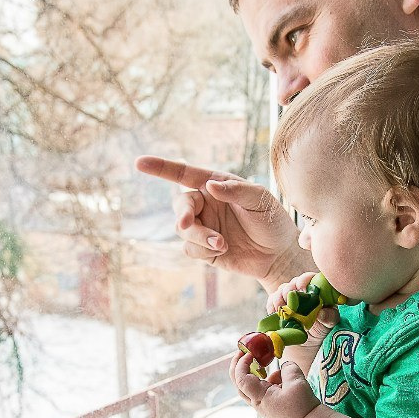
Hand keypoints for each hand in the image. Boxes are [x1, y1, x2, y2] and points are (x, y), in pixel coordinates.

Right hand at [134, 155, 310, 290]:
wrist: (278, 254)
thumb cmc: (272, 220)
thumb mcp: (260, 200)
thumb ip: (236, 190)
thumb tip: (211, 186)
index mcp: (215, 184)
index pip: (184, 173)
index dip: (161, 168)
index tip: (139, 163)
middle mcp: (205, 203)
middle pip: (180, 206)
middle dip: (183, 215)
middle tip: (186, 224)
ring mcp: (203, 226)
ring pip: (183, 230)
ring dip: (200, 237)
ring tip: (223, 244)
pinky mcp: (204, 249)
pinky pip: (190, 249)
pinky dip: (203, 250)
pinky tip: (223, 250)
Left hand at [230, 354, 319, 417]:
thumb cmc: (301, 407)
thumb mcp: (297, 382)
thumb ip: (288, 368)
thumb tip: (284, 364)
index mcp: (260, 397)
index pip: (241, 379)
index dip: (242, 364)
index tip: (249, 353)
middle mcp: (257, 401)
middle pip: (238, 383)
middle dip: (237, 365)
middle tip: (241, 352)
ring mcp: (262, 403)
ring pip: (248, 385)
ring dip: (250, 371)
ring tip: (257, 358)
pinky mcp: (269, 403)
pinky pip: (262, 388)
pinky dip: (267, 378)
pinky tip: (279, 376)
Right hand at [267, 272, 339, 343]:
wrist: (307, 339)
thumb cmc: (321, 326)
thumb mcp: (329, 322)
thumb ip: (329, 316)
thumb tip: (322, 313)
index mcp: (315, 290)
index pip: (308, 278)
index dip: (304, 280)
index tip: (302, 287)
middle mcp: (300, 290)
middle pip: (292, 283)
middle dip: (289, 290)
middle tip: (289, 299)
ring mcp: (288, 296)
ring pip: (280, 291)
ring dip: (279, 298)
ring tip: (281, 308)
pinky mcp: (277, 305)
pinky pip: (271, 301)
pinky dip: (271, 306)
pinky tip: (274, 312)